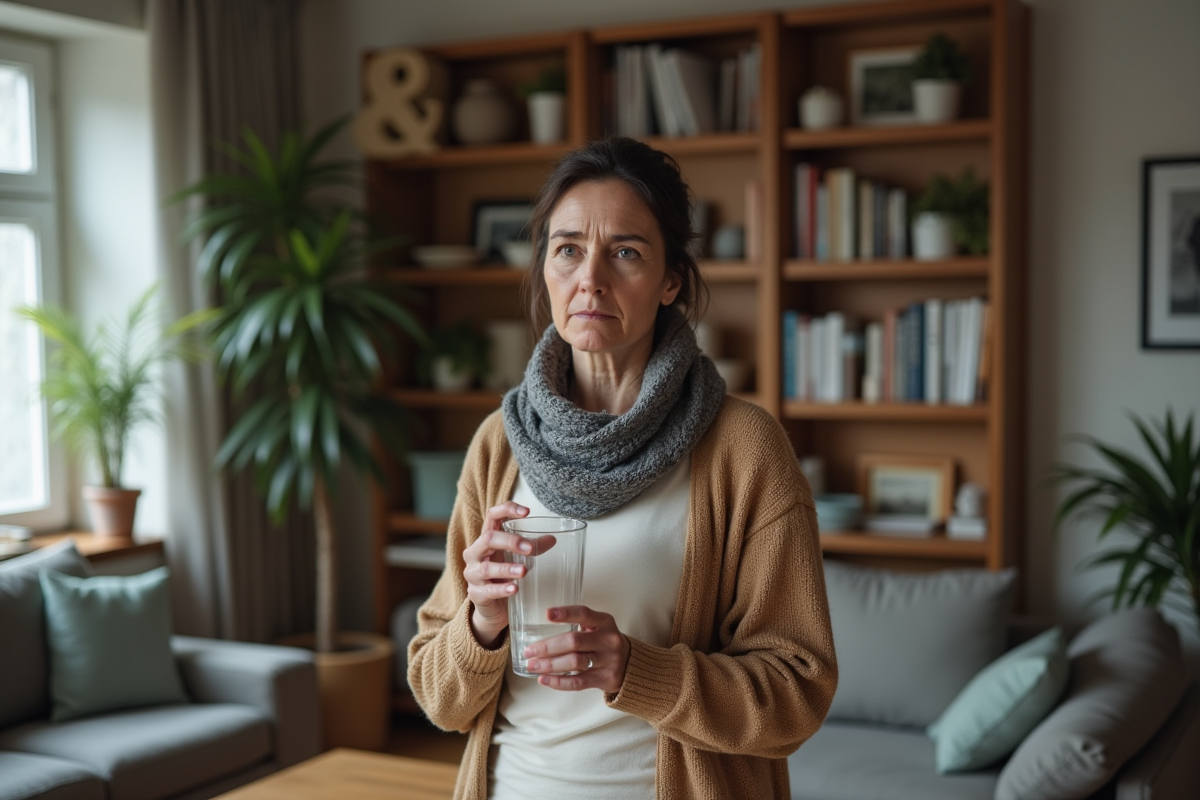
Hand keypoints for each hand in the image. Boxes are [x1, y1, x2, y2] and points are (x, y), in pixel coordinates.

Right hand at [463, 502, 530, 647]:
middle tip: (530, 549)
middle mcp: (475, 553)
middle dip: (510, 541)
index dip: (507, 510)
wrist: (492, 608)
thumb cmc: (502, 576)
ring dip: (506, 568)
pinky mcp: (476, 594)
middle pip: (488, 538)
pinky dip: (502, 589)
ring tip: (523, 571)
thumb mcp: (515, 558)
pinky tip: (514, 589)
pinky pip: (488, 591)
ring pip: (487, 568)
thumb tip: (552, 540)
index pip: (492, 516)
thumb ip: (531, 547)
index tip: (526, 512)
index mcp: (486, 539)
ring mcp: (473, 574)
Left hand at [522, 605, 630, 694]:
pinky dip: (558, 682)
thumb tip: (539, 629)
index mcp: (605, 622)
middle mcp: (608, 640)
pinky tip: (544, 679)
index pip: (584, 614)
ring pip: (575, 662)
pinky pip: (578, 682)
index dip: (565, 613)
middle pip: (574, 641)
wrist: (630, 665)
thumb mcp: (598, 627)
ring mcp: (608, 660)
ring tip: (532, 666)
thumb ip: (577, 624)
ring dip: (549, 665)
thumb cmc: (604, 642)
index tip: (547, 614)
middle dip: (548, 647)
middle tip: (529, 651)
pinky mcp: (605, 679)